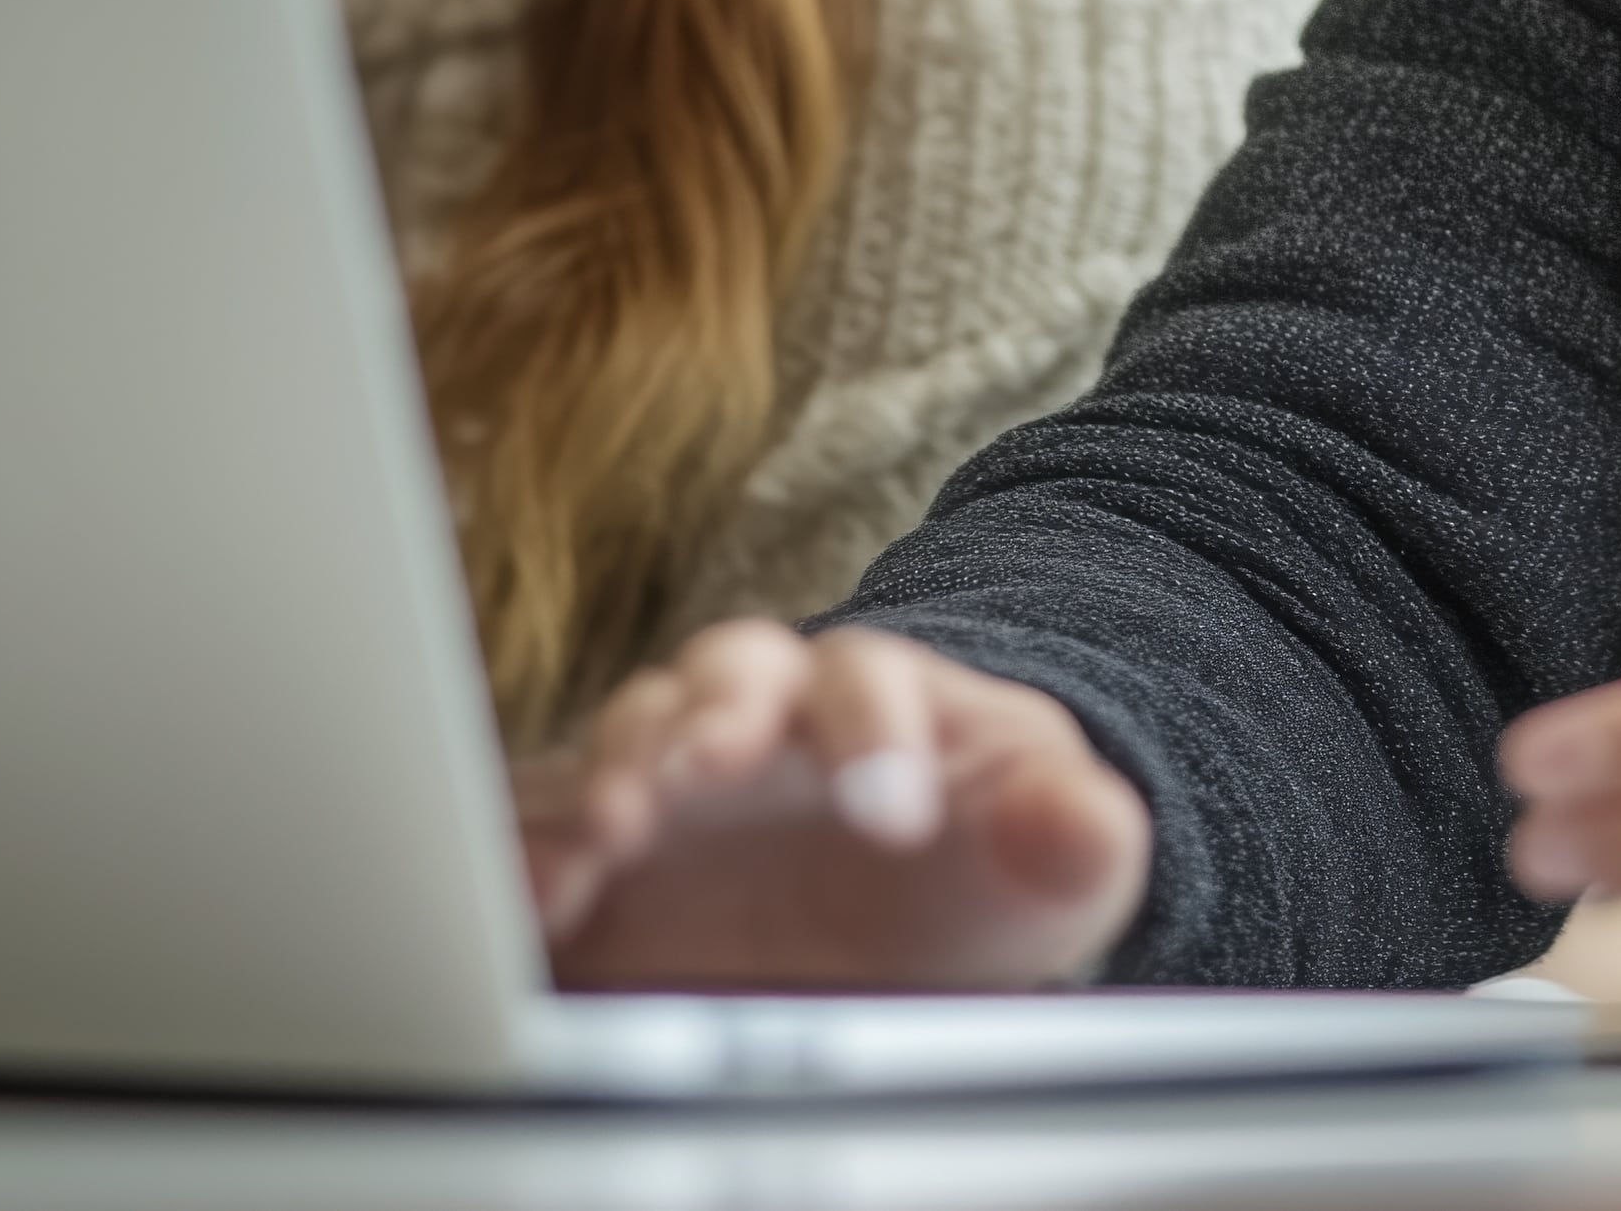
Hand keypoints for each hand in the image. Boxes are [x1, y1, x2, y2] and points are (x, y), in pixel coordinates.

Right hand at [520, 621, 1148, 988]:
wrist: (880, 944)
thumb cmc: (968, 879)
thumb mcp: (1038, 872)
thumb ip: (1067, 839)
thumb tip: (1090, 821)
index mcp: (874, 700)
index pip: (870, 680)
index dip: (875, 732)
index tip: (893, 814)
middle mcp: (757, 716)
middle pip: (724, 676)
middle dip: (710, 717)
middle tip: (702, 770)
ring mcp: (665, 775)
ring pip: (625, 738)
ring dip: (610, 775)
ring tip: (609, 837)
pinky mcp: (592, 846)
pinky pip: (544, 826)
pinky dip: (530, 851)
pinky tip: (539, 898)